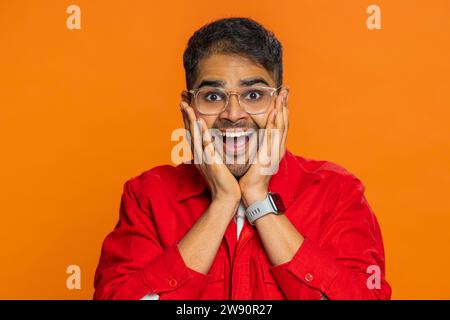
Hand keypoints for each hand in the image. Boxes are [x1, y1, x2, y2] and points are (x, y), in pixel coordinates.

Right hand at [181, 102, 240, 206]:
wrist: (226, 198)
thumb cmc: (223, 183)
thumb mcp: (216, 165)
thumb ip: (213, 154)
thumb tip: (213, 146)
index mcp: (200, 155)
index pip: (192, 133)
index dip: (188, 119)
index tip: (186, 106)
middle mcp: (199, 155)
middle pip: (189, 131)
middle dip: (185, 115)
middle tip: (181, 100)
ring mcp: (203, 158)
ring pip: (194, 135)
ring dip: (190, 120)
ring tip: (186, 106)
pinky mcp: (211, 161)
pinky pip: (205, 144)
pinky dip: (202, 133)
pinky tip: (199, 123)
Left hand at [239, 88, 288, 206]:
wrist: (252, 192)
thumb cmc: (251, 175)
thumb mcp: (256, 156)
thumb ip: (258, 145)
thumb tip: (255, 134)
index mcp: (274, 147)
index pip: (280, 124)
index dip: (282, 109)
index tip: (281, 95)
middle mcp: (277, 147)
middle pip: (284, 121)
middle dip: (285, 104)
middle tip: (286, 89)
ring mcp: (274, 151)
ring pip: (281, 126)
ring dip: (282, 109)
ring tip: (283, 96)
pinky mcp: (269, 155)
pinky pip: (273, 136)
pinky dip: (275, 123)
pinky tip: (276, 113)